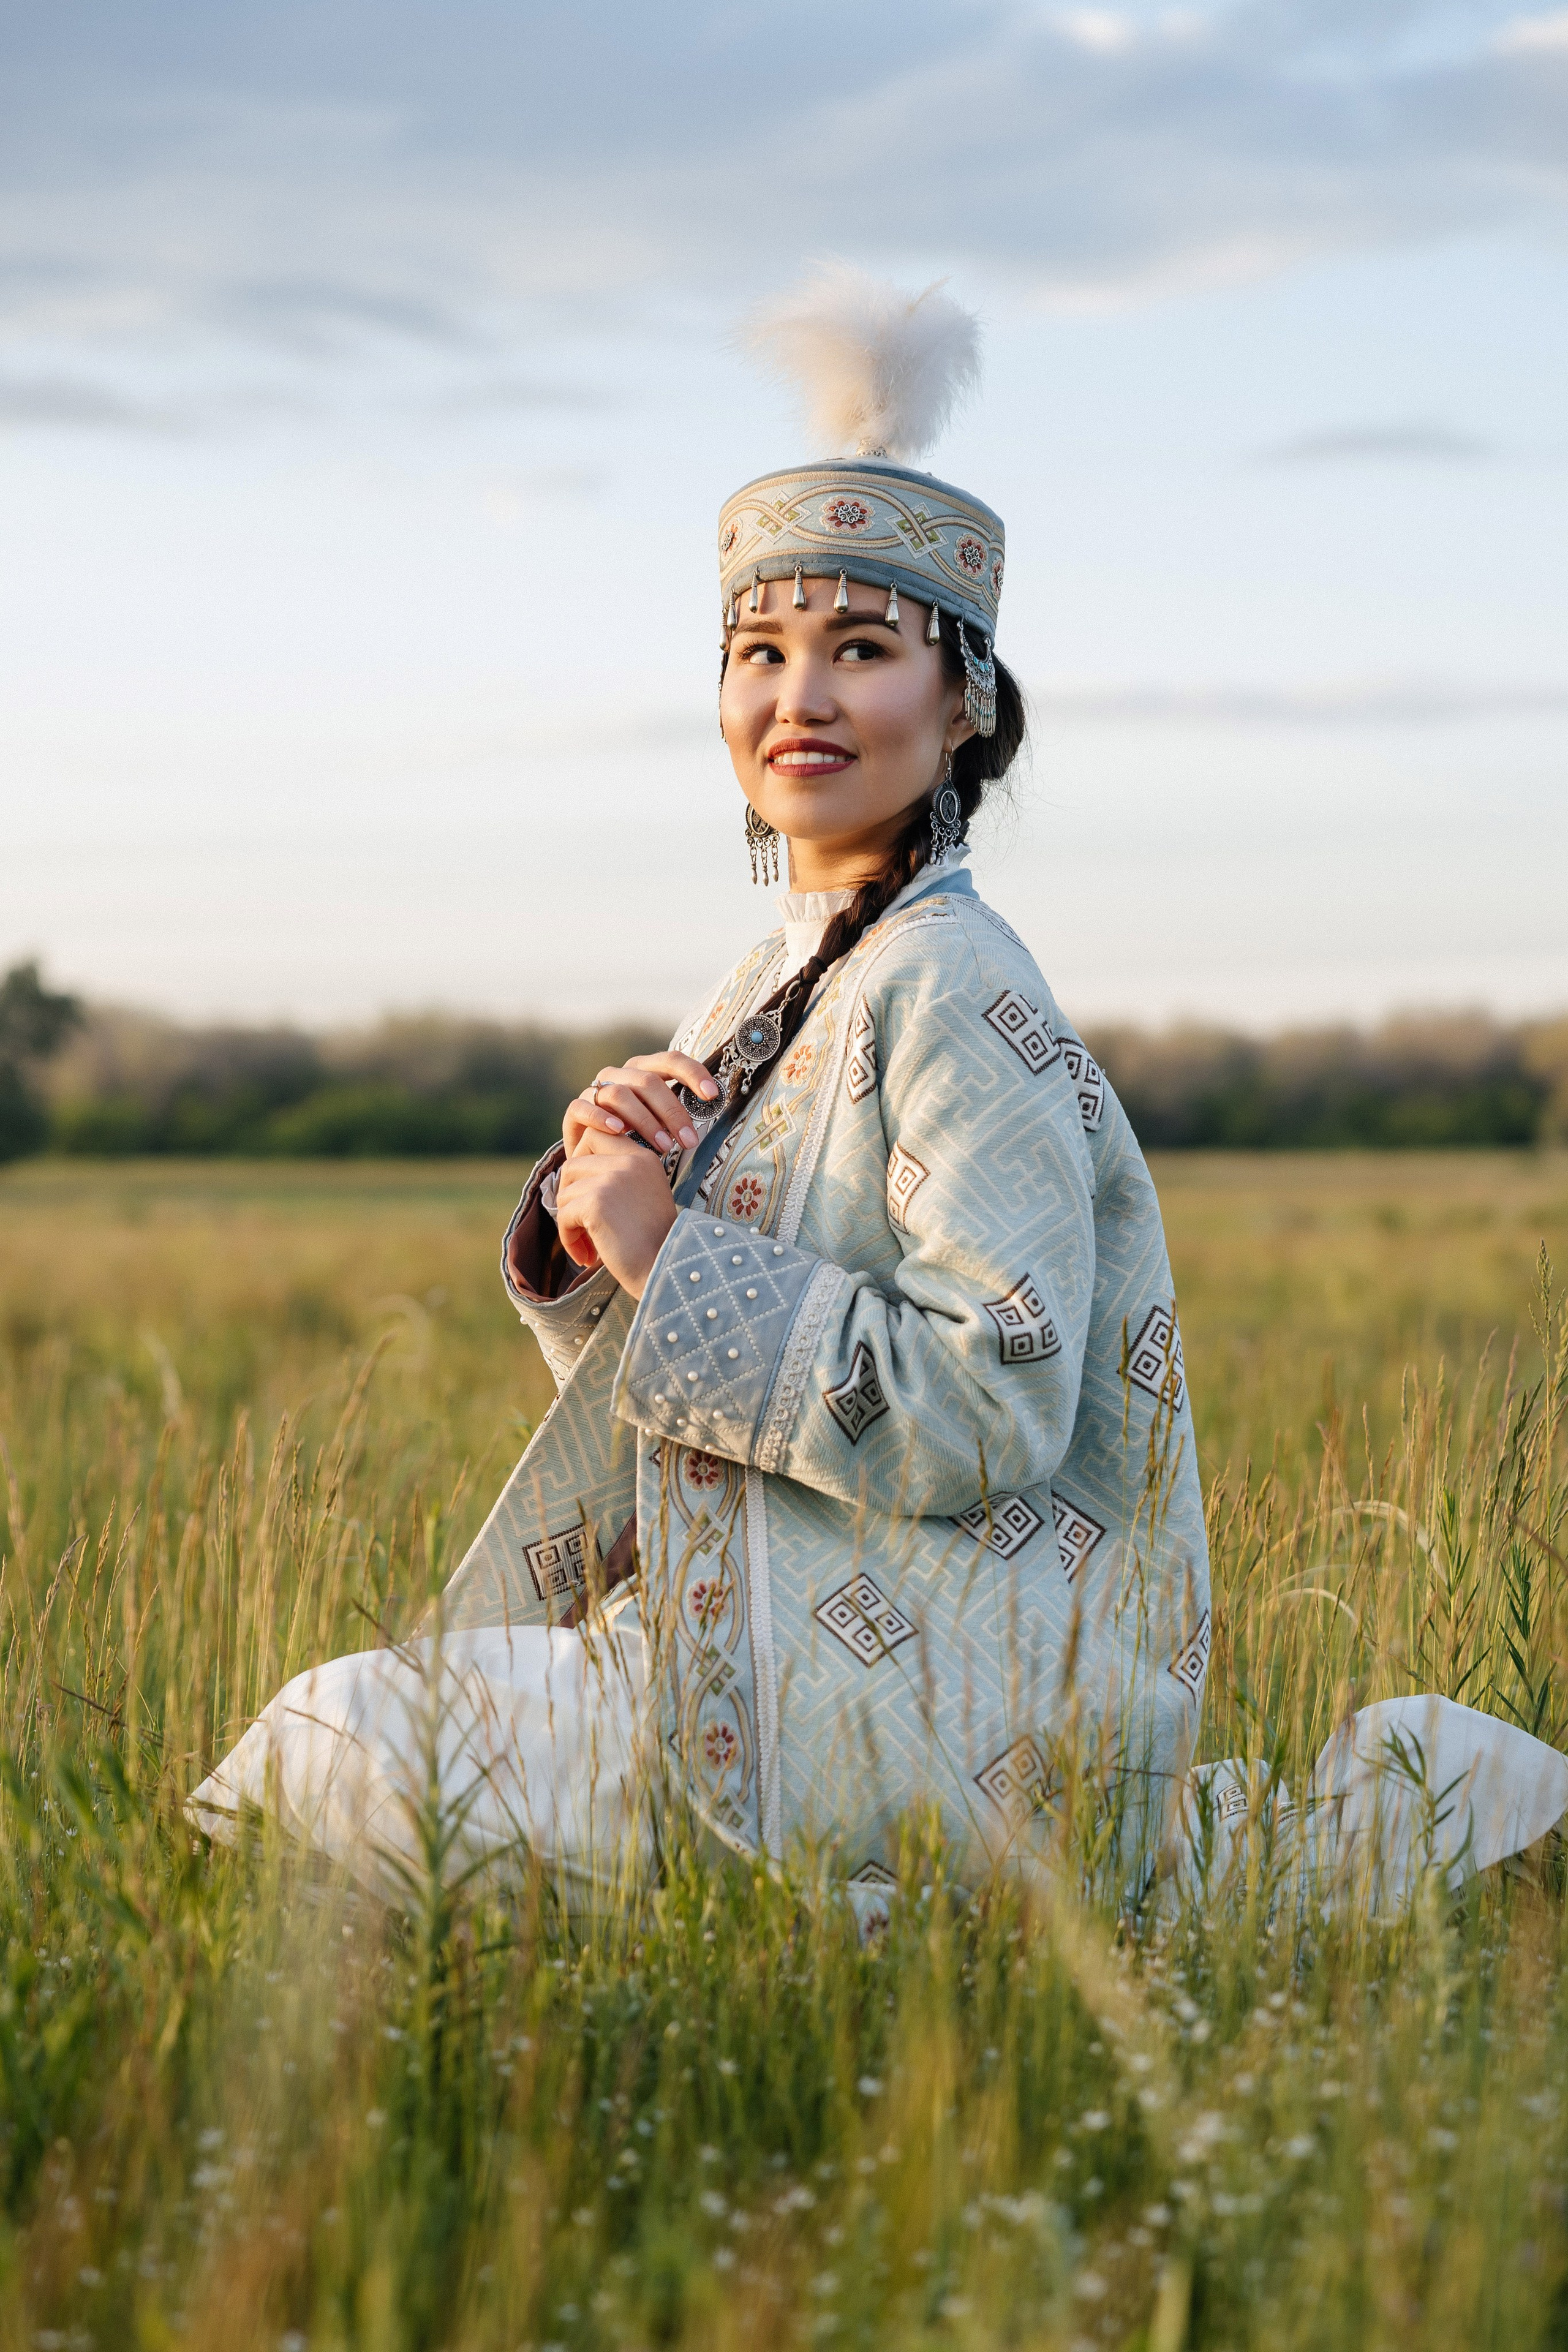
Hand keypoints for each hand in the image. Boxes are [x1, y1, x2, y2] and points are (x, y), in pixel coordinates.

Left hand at [554, 1137, 678, 1296]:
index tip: (587, 1193)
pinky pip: (564, 1213)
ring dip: (569, 1220)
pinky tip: (585, 1255)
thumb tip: (569, 1170)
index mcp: (643, 1157)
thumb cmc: (652, 1242)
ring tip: (587, 1244)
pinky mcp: (596, 1202)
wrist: (664, 1270)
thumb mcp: (641, 1196)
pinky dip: (568, 1237)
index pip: (596, 1135)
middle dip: (569, 1194)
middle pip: (573, 1162)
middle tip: (580, 1221)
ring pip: (565, 1190)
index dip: (581, 1160)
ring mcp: (612, 1179)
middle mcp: (630, 1161)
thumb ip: (615, 1176)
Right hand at [565, 1051, 718, 1158]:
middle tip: (690, 1140)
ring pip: (620, 1095)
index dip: (693, 1073)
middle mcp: (620, 1074)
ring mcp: (596, 1090)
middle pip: (648, 1082)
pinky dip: (602, 1119)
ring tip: (664, 1146)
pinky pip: (585, 1107)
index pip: (671, 1060)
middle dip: (672, 1112)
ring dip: (645, 1121)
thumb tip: (712, 1109)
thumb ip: (678, 1111)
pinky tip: (620, 1132)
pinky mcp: (576, 1109)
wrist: (594, 1154)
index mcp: (645, 1070)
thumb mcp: (660, 1120)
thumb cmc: (635, 1136)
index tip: (712, 1095)